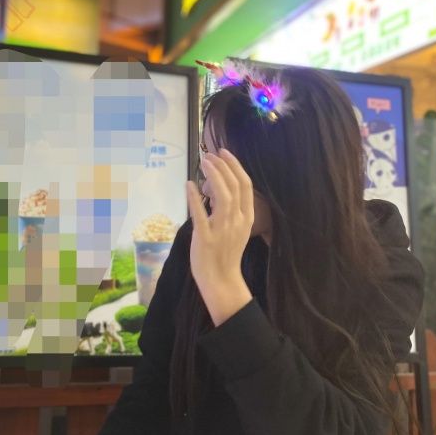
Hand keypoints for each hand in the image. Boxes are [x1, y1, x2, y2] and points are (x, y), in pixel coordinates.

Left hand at [186, 149, 253, 325]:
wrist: (221, 280)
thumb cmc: (226, 254)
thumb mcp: (238, 229)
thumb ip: (232, 210)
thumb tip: (218, 188)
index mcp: (246, 217)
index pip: (245, 185)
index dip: (235, 166)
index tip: (224, 153)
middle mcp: (237, 220)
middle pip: (233, 186)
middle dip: (222, 166)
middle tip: (210, 154)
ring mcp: (222, 229)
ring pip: (222, 195)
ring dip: (213, 175)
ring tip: (204, 162)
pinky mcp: (206, 237)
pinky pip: (200, 213)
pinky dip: (194, 197)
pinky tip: (189, 185)